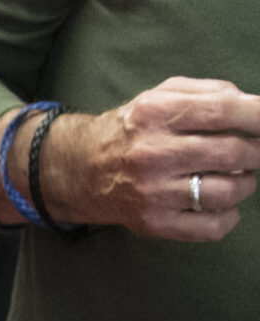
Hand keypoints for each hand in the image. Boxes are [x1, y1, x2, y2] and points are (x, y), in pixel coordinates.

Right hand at [36, 78, 259, 239]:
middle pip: (234, 153)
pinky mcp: (153, 222)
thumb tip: (255, 106)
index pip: (224, 110)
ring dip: (245, 183)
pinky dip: (228, 217)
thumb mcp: (161, 95)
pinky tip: (220, 204)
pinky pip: (212, 227)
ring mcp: (153, 192)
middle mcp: (152, 153)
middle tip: (254, 151)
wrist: (79, 169)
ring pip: (228, 191)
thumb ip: (209, 92)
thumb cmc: (133, 128)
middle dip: (258, 152)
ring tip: (235, 176)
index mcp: (156, 114)